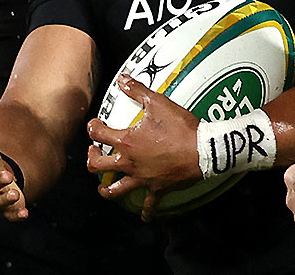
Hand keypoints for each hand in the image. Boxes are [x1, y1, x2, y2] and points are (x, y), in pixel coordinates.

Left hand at [86, 74, 200, 219]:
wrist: (203, 150)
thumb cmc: (180, 127)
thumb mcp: (158, 103)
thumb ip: (138, 91)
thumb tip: (122, 79)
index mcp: (126, 142)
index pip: (99, 135)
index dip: (93, 128)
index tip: (93, 125)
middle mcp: (129, 163)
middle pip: (98, 167)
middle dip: (92, 160)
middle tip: (94, 154)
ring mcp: (142, 178)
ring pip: (115, 190)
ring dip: (106, 189)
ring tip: (103, 187)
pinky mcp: (157, 189)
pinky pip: (149, 205)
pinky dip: (146, 212)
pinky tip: (144, 216)